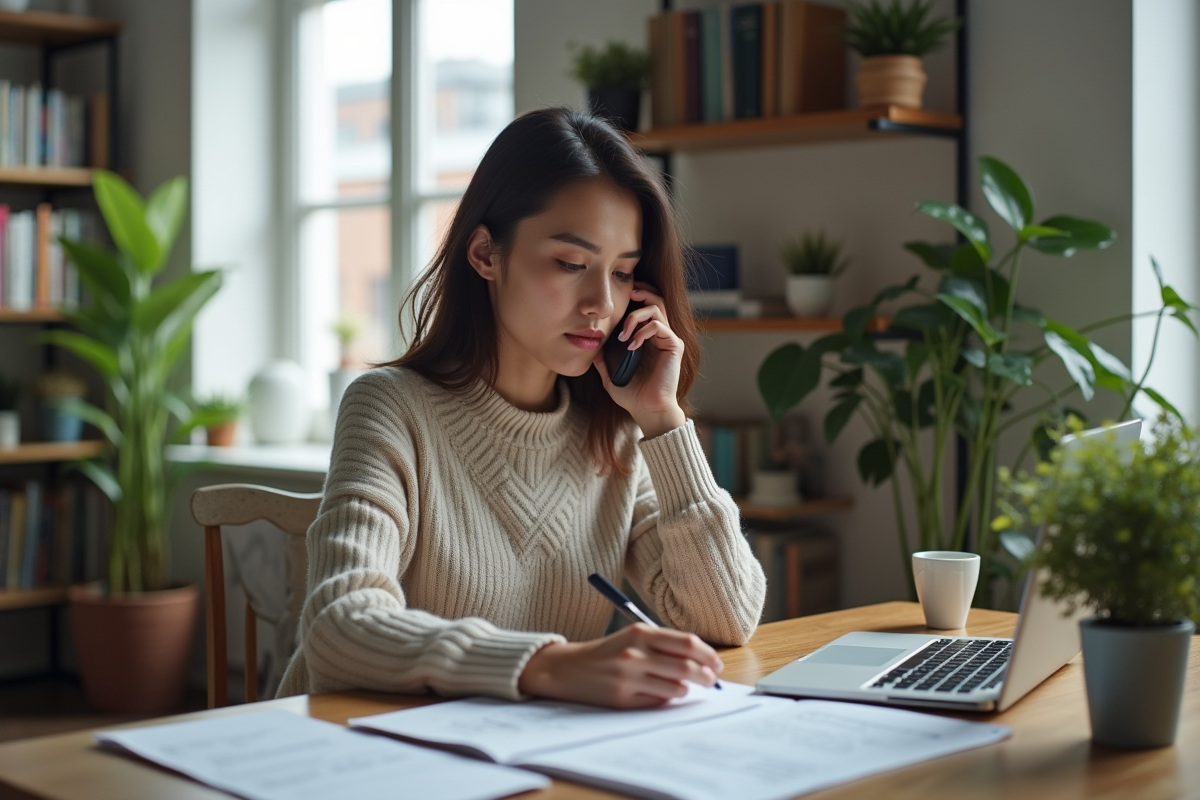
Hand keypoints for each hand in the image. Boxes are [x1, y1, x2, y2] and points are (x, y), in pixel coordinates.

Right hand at [518, 623, 723, 708]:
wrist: (570, 668)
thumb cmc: (609, 651)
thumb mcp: (634, 636)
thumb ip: (665, 644)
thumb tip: (702, 659)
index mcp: (641, 633)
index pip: (688, 643)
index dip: (708, 655)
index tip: (716, 664)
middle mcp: (636, 654)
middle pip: (687, 667)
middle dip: (706, 677)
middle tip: (711, 681)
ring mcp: (629, 677)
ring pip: (676, 688)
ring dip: (686, 690)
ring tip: (683, 687)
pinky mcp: (623, 698)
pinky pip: (659, 702)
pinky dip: (666, 699)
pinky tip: (660, 694)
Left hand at [592, 283, 686, 438]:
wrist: (648, 409)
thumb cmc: (633, 396)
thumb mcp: (611, 376)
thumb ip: (603, 361)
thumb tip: (591, 348)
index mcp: (648, 338)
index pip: (645, 306)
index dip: (634, 297)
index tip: (618, 299)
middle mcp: (661, 335)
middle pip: (655, 299)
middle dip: (640, 291)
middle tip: (626, 293)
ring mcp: (669, 339)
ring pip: (656, 308)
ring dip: (635, 316)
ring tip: (623, 335)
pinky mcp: (674, 345)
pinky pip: (658, 326)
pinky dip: (642, 331)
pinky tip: (631, 346)